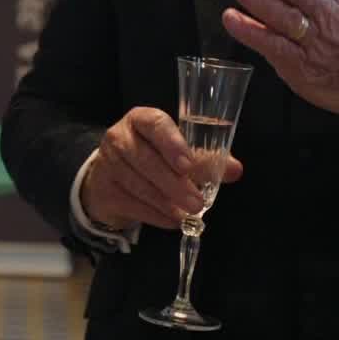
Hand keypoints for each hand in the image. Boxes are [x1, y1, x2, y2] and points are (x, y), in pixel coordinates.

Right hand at [81, 107, 243, 230]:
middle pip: (146, 159)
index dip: (171, 143)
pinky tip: (172, 220)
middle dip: (174, 183)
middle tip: (197, 202)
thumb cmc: (152, 158)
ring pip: (139, 185)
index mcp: (141, 120)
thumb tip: (235, 169)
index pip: (154, 124)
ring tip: (188, 214)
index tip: (187, 165)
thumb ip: (206, 159)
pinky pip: (132, 204)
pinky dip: (156, 215)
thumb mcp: (177, 153)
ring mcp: (108, 163)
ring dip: (167, 203)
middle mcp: (120, 136)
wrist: (111, 178)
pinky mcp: (104, 189)